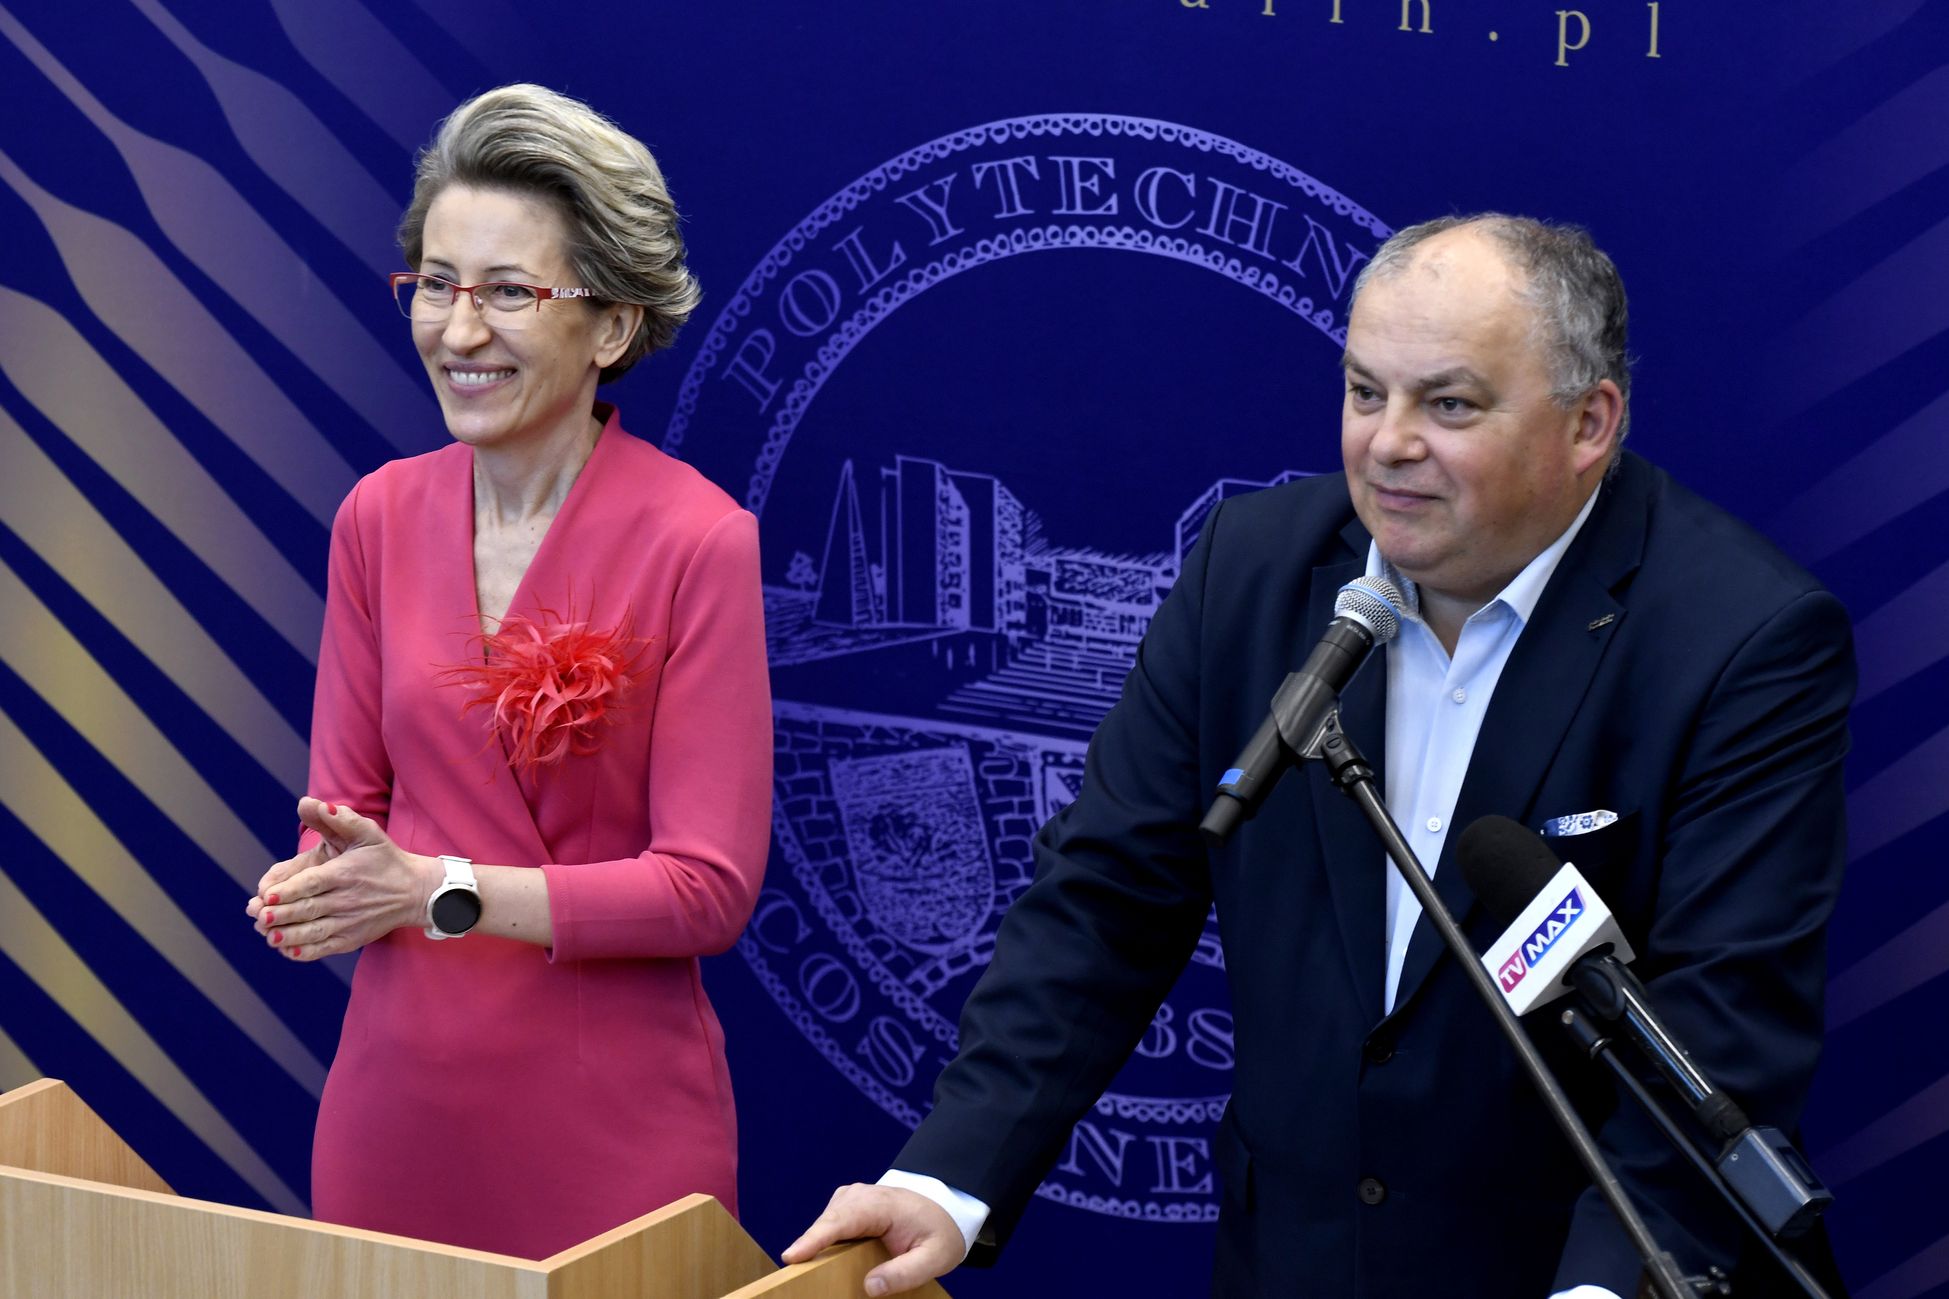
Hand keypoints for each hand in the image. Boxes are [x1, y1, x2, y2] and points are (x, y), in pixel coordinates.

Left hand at [245, 798, 436, 960]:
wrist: (416, 892)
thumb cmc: (386, 860)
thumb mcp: (368, 833)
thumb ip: (341, 819)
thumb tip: (317, 804)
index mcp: (344, 874)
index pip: (312, 884)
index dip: (289, 891)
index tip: (267, 895)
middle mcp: (346, 900)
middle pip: (308, 909)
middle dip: (281, 915)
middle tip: (258, 915)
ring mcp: (349, 923)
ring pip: (313, 933)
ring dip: (287, 936)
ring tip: (268, 935)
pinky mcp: (352, 940)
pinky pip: (324, 949)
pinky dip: (305, 952)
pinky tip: (287, 950)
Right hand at [782, 1184, 962, 1295]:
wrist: (945, 1207)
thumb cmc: (940, 1231)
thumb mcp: (935, 1258)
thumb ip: (904, 1273)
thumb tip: (869, 1286)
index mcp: (882, 1205)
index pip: (842, 1220)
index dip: (815, 1239)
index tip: (792, 1256)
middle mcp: (861, 1195)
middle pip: (827, 1223)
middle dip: (809, 1247)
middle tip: (796, 1276)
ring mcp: (852, 1197)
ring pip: (824, 1224)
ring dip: (816, 1245)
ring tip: (811, 1271)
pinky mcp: (848, 1205)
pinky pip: (828, 1225)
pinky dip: (823, 1241)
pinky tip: (824, 1259)